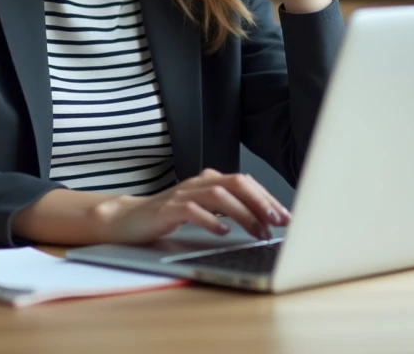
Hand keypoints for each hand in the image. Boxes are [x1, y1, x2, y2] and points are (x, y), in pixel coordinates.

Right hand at [94, 169, 291, 244]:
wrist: (128, 219)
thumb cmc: (168, 215)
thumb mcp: (202, 209)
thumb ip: (227, 208)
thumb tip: (264, 220)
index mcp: (208, 180)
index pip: (245, 182)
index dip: (268, 197)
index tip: (286, 216)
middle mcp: (197, 183)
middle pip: (236, 183)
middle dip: (261, 202)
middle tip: (278, 222)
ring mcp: (182, 195)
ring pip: (218, 195)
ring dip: (243, 213)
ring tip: (258, 231)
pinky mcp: (167, 210)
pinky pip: (192, 211)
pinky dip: (211, 221)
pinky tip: (224, 232)